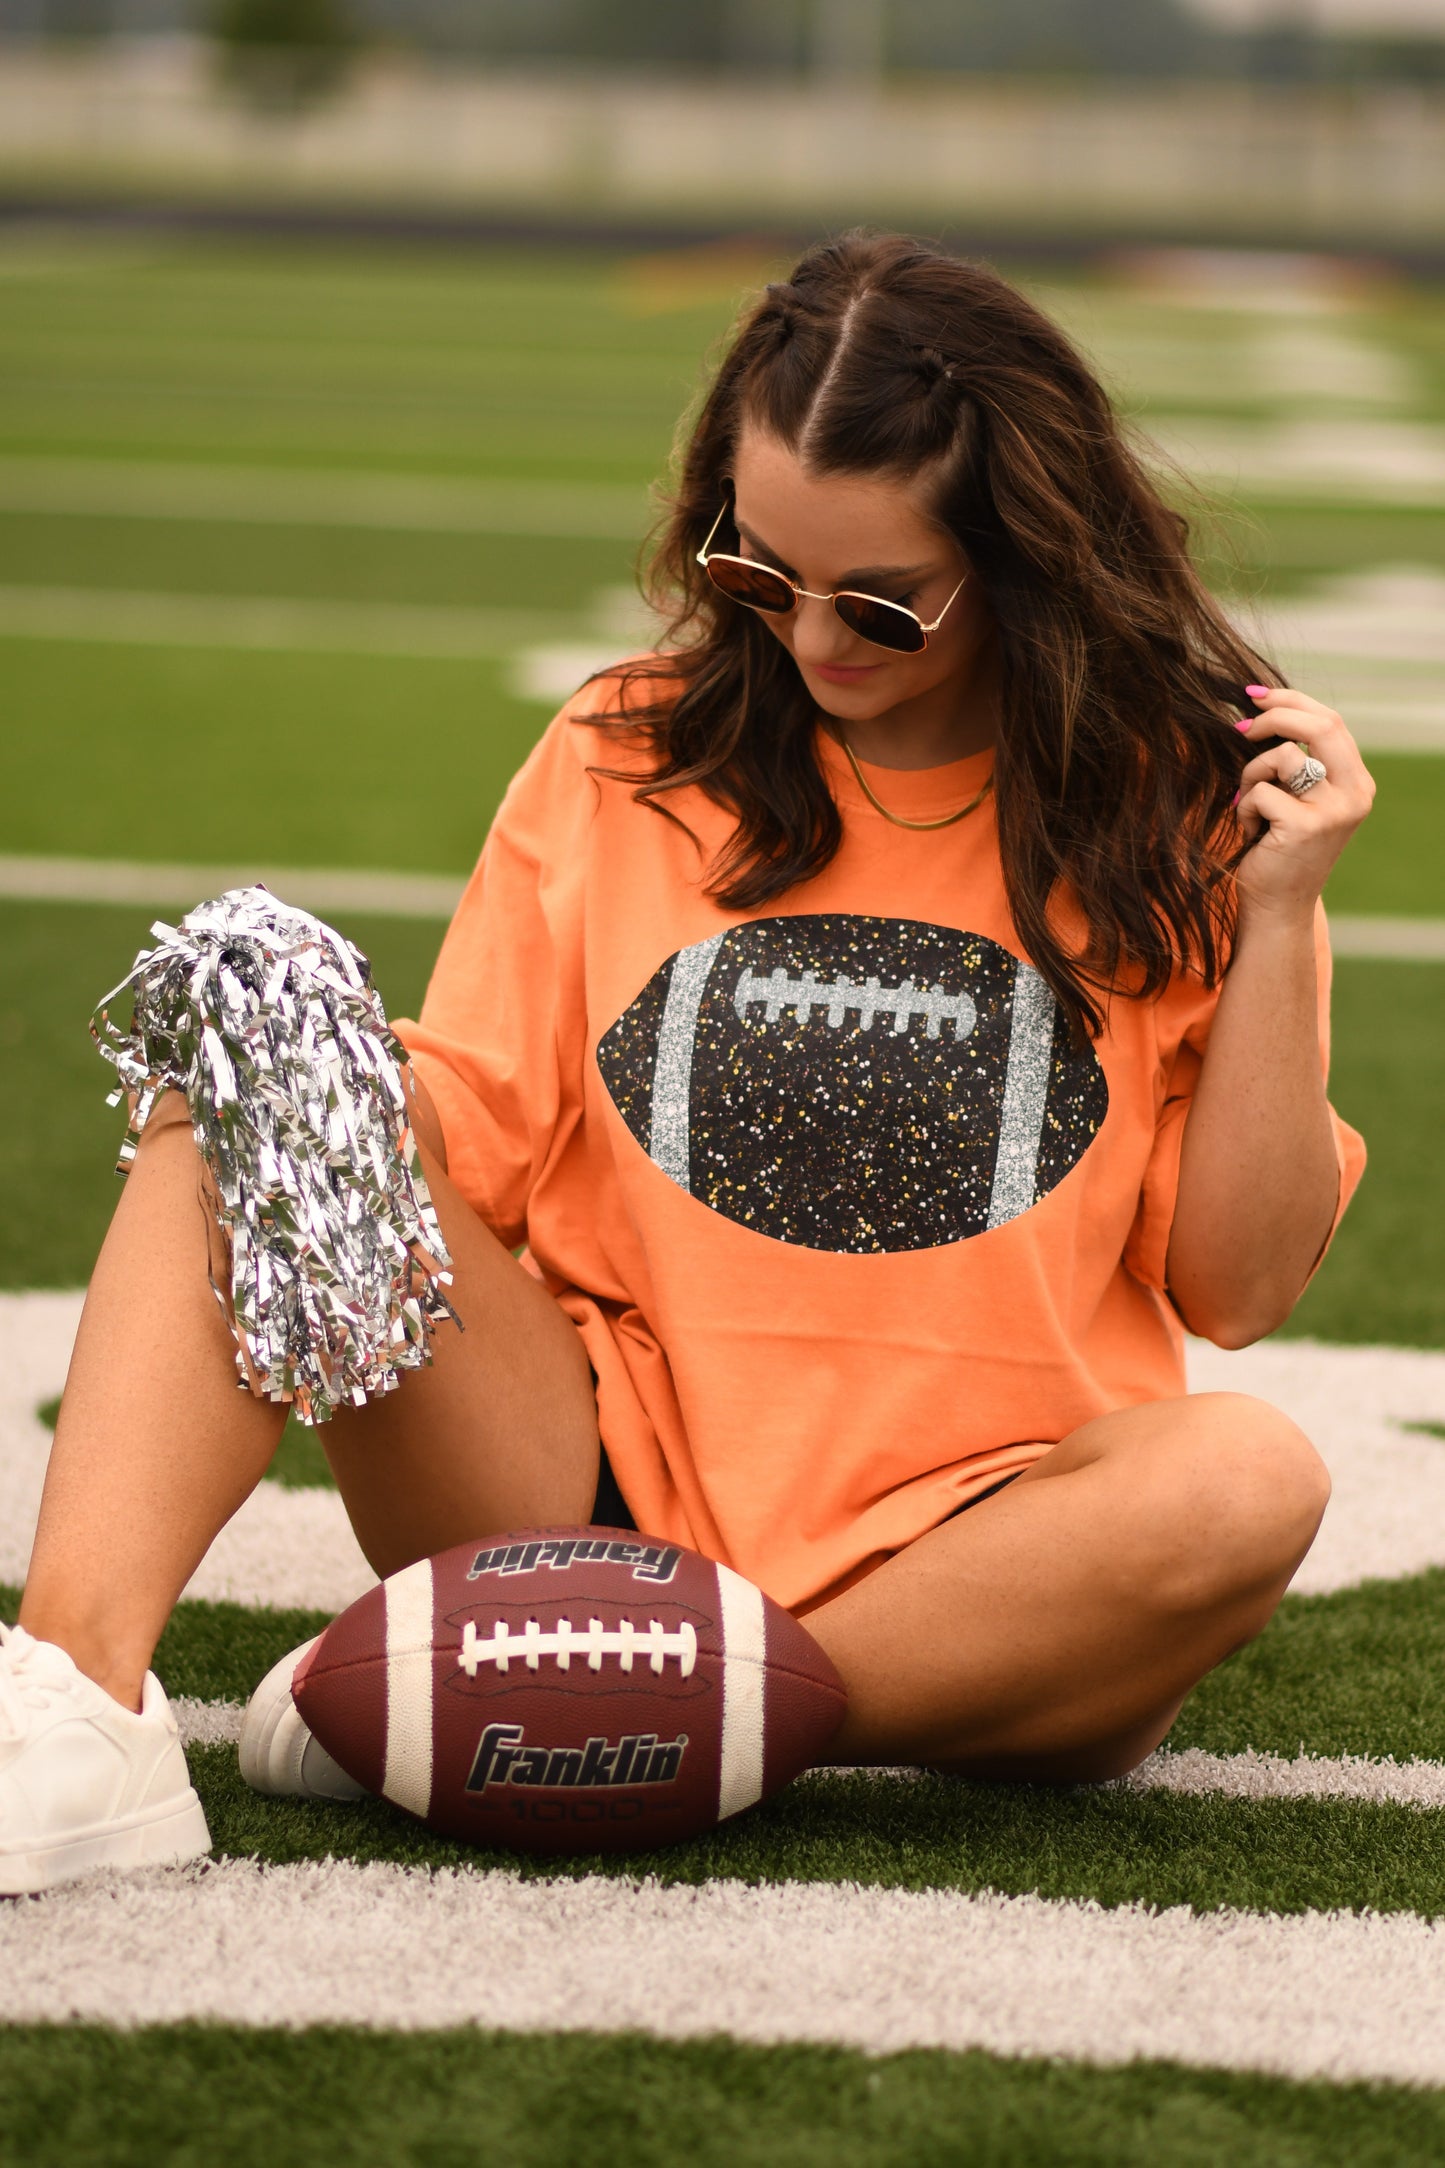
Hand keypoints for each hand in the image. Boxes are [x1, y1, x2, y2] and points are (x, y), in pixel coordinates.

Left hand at [1232, 686, 1374, 923]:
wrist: (1279, 904)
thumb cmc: (1280, 847)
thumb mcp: (1299, 798)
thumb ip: (1299, 760)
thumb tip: (1261, 708)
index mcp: (1357, 782)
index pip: (1331, 721)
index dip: (1291, 701)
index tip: (1254, 695)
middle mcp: (1354, 794)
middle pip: (1318, 726)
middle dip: (1273, 717)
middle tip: (1240, 727)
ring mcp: (1333, 810)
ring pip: (1282, 757)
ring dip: (1252, 774)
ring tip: (1250, 805)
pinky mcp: (1305, 826)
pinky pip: (1260, 791)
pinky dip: (1244, 807)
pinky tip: (1251, 833)